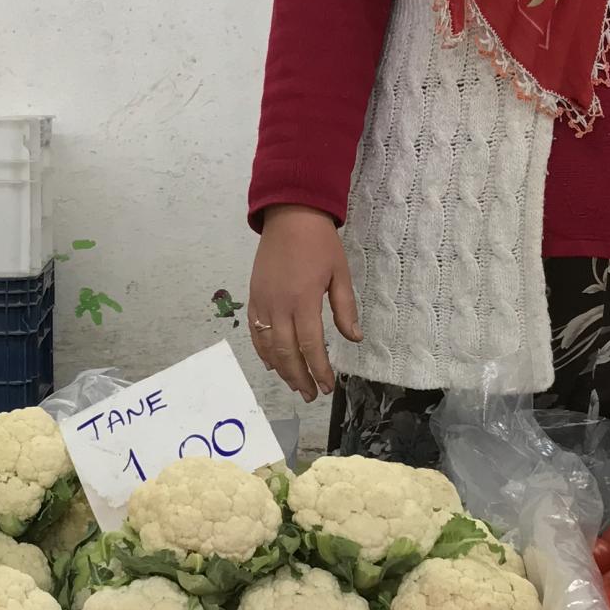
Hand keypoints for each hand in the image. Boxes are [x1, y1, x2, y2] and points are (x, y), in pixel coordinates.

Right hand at [247, 205, 362, 400]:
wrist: (290, 215)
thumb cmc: (320, 243)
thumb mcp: (340, 274)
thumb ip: (345, 308)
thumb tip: (355, 339)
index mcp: (304, 300)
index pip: (310, 345)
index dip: (319, 369)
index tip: (328, 386)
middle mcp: (279, 305)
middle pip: (286, 352)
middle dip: (300, 377)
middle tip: (312, 394)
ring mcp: (263, 302)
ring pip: (268, 346)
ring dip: (282, 369)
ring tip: (296, 384)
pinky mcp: (254, 297)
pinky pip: (255, 332)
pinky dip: (263, 351)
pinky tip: (273, 363)